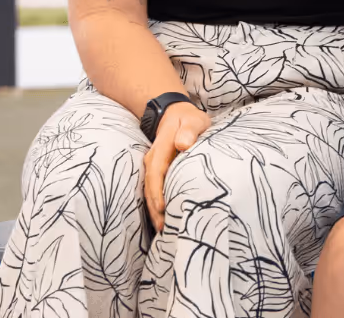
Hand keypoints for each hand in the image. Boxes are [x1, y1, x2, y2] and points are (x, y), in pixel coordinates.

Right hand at [143, 102, 210, 231]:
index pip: (156, 172)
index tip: (163, 208)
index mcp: (161, 148)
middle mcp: (153, 159)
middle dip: (155, 208)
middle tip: (164, 229)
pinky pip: (155, 190)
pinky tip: (164, 219)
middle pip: (150, 187)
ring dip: (154, 210)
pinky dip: (157, 205)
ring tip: (163, 231)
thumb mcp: (193, 120)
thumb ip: (189, 130)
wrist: (175, 113)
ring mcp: (153, 166)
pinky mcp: (157, 172)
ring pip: (150, 191)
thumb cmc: (188, 119)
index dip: (158, 191)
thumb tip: (183, 145)